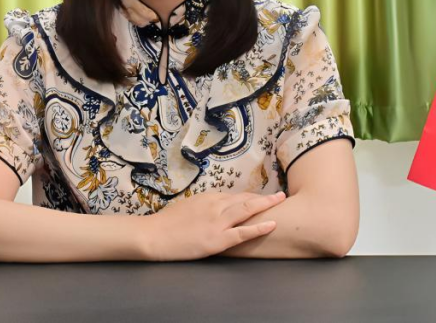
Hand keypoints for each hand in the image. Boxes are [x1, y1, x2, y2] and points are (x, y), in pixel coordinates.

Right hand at [141, 191, 285, 260]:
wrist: (154, 235)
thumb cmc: (166, 223)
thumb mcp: (188, 207)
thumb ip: (204, 206)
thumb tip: (215, 208)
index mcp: (208, 198)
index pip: (235, 196)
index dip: (252, 197)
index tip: (263, 197)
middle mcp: (216, 206)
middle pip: (245, 200)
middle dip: (264, 198)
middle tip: (281, 195)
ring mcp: (217, 222)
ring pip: (247, 210)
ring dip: (266, 205)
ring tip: (281, 202)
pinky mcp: (217, 239)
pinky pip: (242, 232)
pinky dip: (259, 228)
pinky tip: (272, 224)